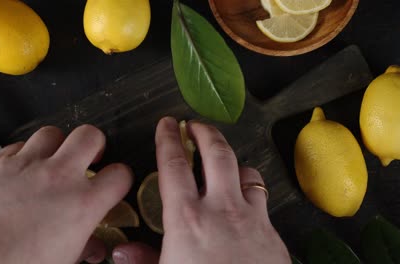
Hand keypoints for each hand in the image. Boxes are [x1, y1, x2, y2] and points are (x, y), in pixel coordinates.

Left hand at [0, 125, 132, 263]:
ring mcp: (25, 166)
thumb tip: (92, 247)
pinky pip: (17, 145)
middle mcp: (56, 177)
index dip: (121, 178)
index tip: (115, 182)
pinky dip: (24, 155)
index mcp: (80, 204)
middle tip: (90, 158)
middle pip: (90, 135)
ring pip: (52, 133)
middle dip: (95, 145)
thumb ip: (84, 247)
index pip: (120, 174)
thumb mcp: (62, 262)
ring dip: (58, 146)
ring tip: (53, 161)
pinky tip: (22, 172)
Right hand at [154, 117, 289, 263]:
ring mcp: (253, 220)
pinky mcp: (273, 235)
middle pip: (217, 154)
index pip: (174, 165)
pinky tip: (243, 206)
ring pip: (247, 173)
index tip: (168, 126)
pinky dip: (250, 196)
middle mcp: (222, 211)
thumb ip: (143, 259)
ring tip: (223, 166)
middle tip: (197, 125)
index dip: (169, 139)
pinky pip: (263, 202)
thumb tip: (126, 252)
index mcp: (188, 219)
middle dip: (206, 132)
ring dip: (233, 165)